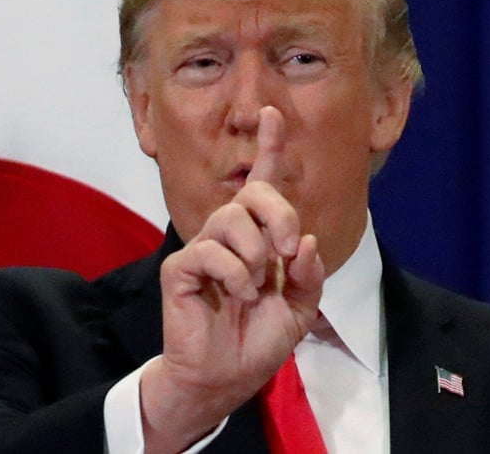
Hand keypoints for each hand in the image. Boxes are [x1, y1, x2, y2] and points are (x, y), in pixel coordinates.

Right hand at [140, 106, 324, 452]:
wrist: (227, 376)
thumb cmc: (258, 339)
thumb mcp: (300, 308)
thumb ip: (308, 274)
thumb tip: (302, 240)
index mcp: (260, 237)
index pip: (263, 183)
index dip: (268, 147)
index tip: (272, 114)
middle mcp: (230, 235)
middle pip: (251, 193)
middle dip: (276, 213)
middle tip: (286, 248)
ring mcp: (203, 248)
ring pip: (230, 218)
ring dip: (253, 254)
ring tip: (254, 287)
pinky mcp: (181, 267)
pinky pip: (209, 251)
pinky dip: (233, 274)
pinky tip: (236, 294)